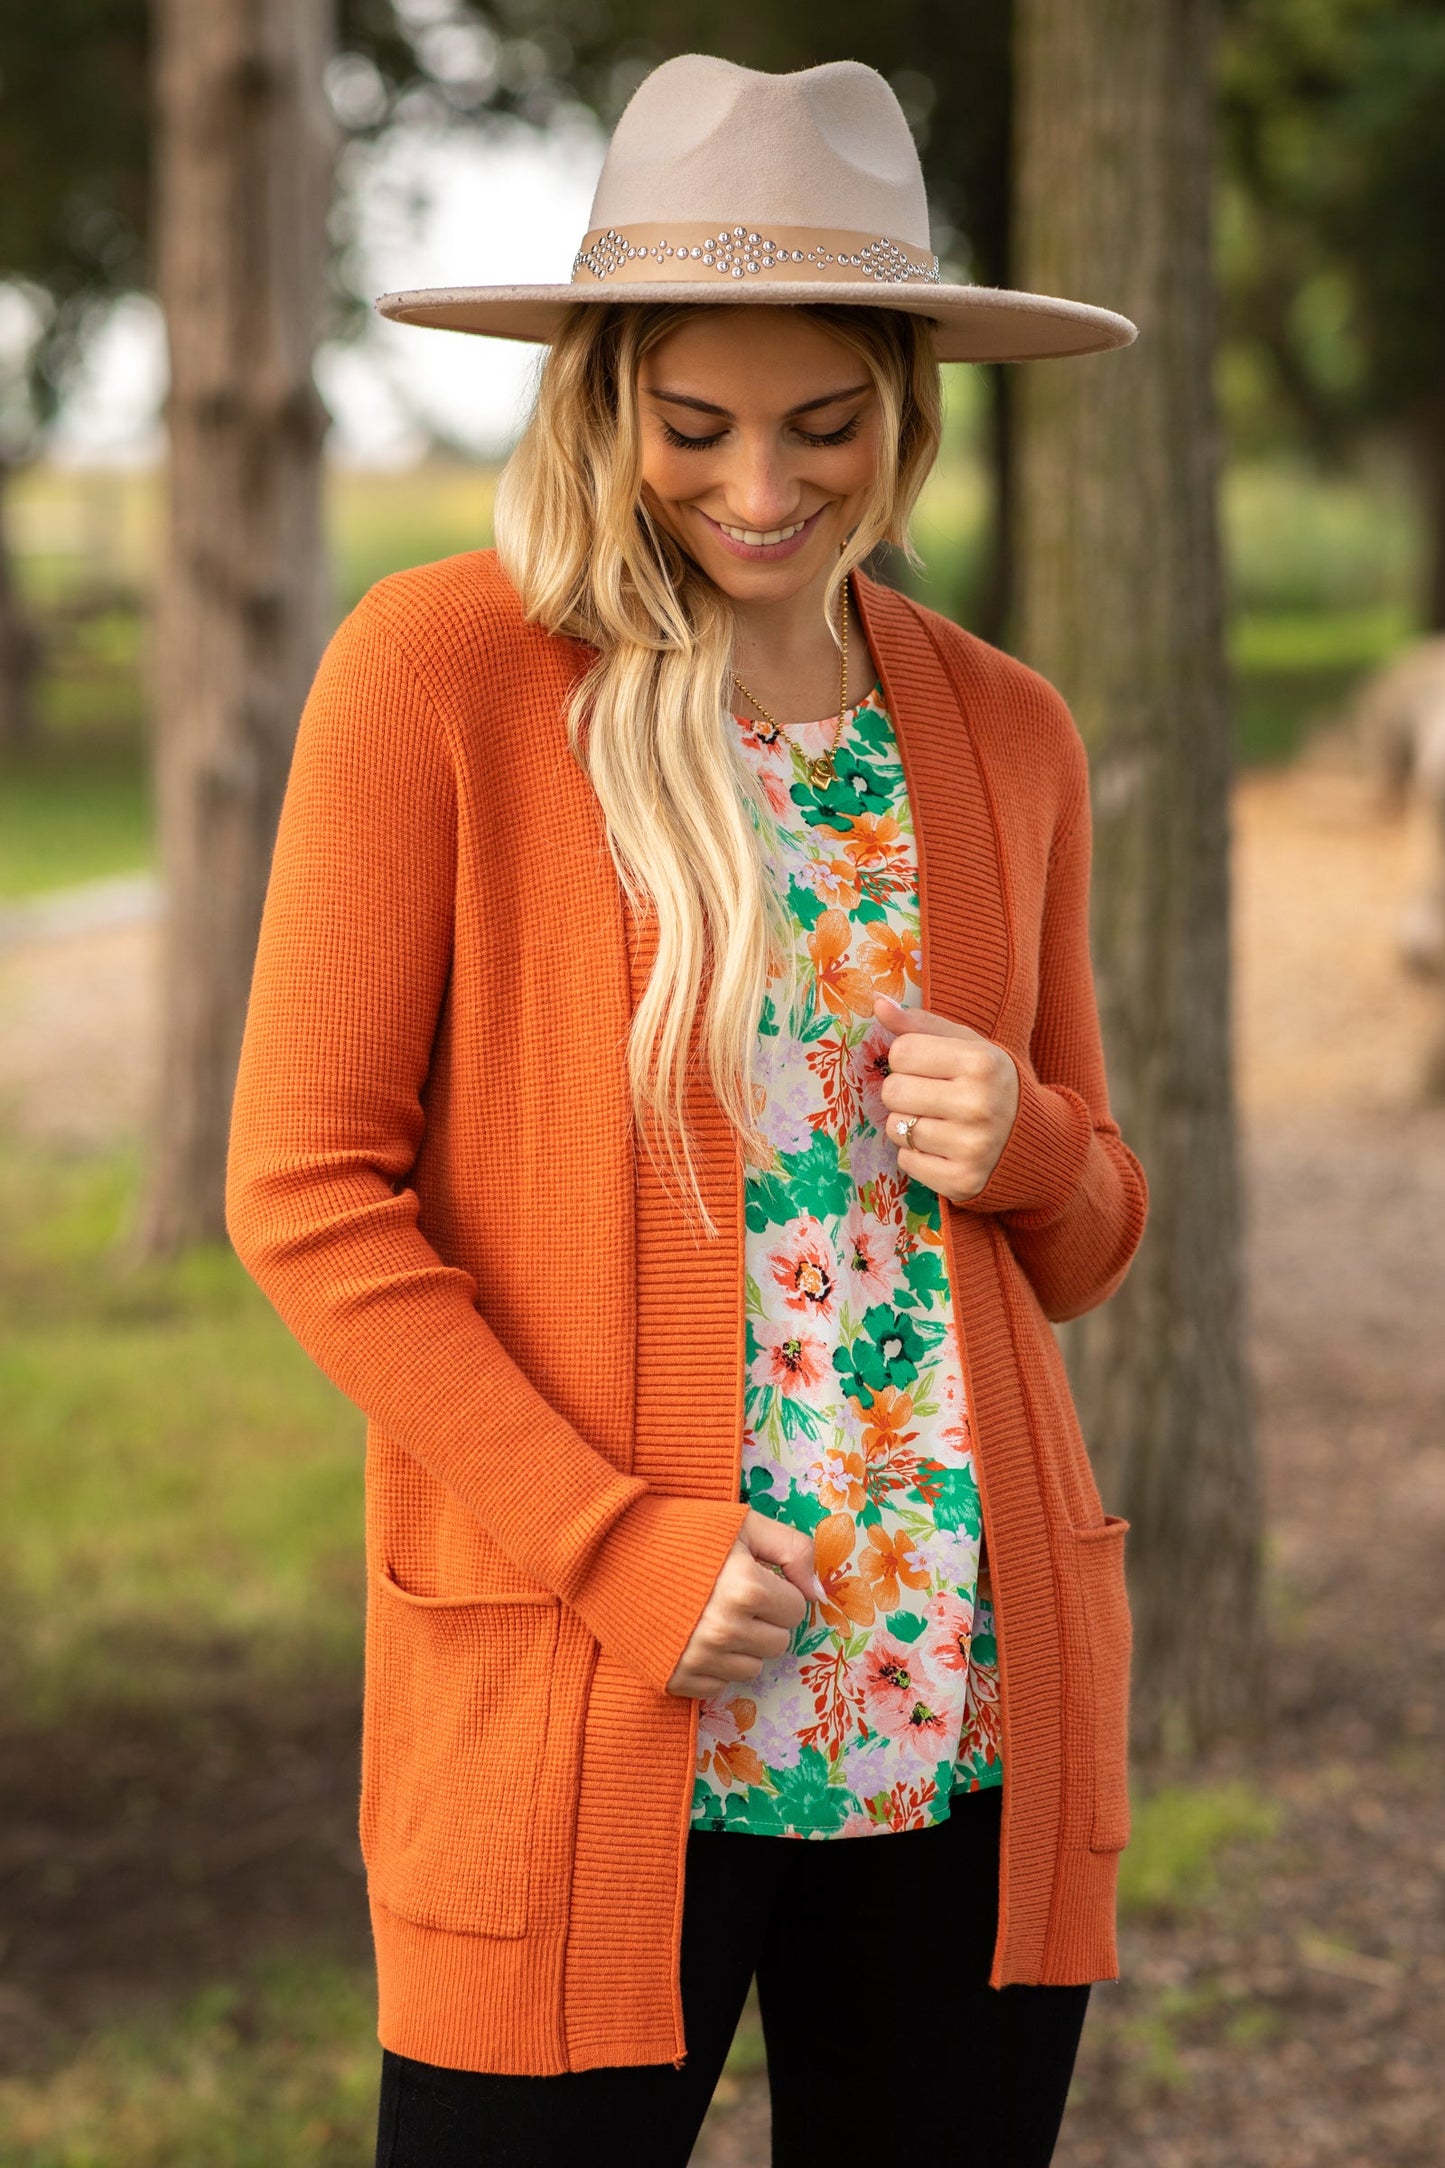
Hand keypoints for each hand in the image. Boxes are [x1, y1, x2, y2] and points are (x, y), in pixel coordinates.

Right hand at [666, 1509, 822, 1698]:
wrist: (610, 1552)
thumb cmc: (681, 1532)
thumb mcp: (742, 1524)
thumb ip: (792, 1550)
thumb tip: (819, 1593)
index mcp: (746, 1589)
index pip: (794, 1610)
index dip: (779, 1591)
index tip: (756, 1579)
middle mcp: (725, 1631)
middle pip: (778, 1643)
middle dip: (764, 1620)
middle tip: (735, 1597)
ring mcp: (698, 1659)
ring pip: (752, 1668)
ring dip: (742, 1645)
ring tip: (714, 1615)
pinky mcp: (676, 1679)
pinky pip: (719, 1685)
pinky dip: (714, 1664)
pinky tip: (695, 1635)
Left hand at [872, 992, 1020, 1203]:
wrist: (1034, 1140)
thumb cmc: (989, 1083)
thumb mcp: (967, 1045)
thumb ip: (921, 1024)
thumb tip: (877, 1003)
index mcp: (981, 1062)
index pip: (901, 1052)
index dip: (908, 1058)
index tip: (931, 1067)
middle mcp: (978, 1105)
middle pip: (892, 1092)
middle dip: (904, 1092)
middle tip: (932, 1096)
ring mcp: (971, 1147)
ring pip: (895, 1129)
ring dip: (908, 1125)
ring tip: (940, 1122)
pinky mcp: (962, 1181)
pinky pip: (906, 1161)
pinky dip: (916, 1155)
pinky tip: (943, 1147)